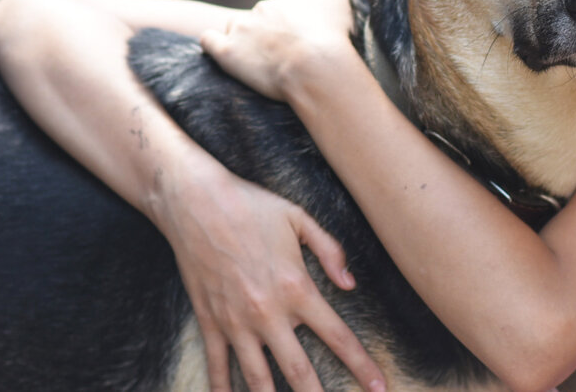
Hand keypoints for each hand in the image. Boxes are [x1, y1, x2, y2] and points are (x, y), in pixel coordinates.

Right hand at [154, 157, 385, 391]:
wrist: (196, 203)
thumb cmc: (252, 206)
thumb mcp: (300, 219)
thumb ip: (331, 251)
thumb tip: (351, 284)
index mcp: (298, 288)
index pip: (338, 337)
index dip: (361, 366)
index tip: (379, 387)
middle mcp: (269, 313)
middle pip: (300, 370)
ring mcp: (236, 321)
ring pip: (258, 379)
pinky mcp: (210, 321)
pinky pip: (218, 365)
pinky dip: (223, 389)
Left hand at [200, 0, 354, 101]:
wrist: (316, 66)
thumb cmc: (334, 39)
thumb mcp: (343, 6)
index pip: (286, 6)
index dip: (291, 24)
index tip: (299, 40)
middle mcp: (264, 7)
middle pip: (260, 17)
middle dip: (268, 33)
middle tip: (283, 55)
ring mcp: (242, 28)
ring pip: (236, 27)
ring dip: (243, 39)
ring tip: (256, 59)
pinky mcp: (227, 50)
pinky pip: (209, 40)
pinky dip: (214, 45)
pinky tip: (222, 53)